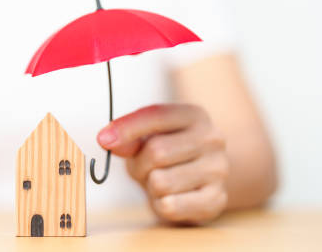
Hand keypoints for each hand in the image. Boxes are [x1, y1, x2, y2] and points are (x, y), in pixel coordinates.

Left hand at [97, 104, 228, 224]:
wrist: (201, 181)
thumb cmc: (168, 156)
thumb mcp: (146, 139)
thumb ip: (128, 137)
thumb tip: (107, 140)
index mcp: (195, 116)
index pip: (156, 115)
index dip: (127, 127)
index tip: (103, 139)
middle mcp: (213, 139)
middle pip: (156, 152)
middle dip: (140, 165)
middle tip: (145, 169)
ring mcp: (218, 169)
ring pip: (161, 182)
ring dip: (151, 187)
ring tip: (161, 182)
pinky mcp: (217, 199)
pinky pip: (171, 206)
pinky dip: (161, 205)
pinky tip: (171, 198)